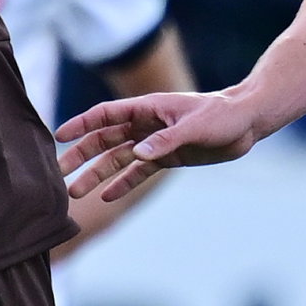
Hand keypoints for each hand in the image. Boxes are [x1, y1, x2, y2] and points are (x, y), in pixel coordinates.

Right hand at [55, 88, 265, 205]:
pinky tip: (106, 196)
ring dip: (96, 174)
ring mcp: (154, 142)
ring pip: (117, 159)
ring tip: (76, 192)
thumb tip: (136, 154)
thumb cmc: (221, 115)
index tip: (59, 136)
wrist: (245, 123)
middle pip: (104, 140)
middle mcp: (145, 125)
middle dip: (81, 156)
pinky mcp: (167, 158)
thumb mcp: (194, 126)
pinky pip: (138, 173)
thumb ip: (164, 140)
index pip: (106, 115)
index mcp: (147, 108)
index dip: (81, 124)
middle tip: (60, 173)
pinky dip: (122, 184)